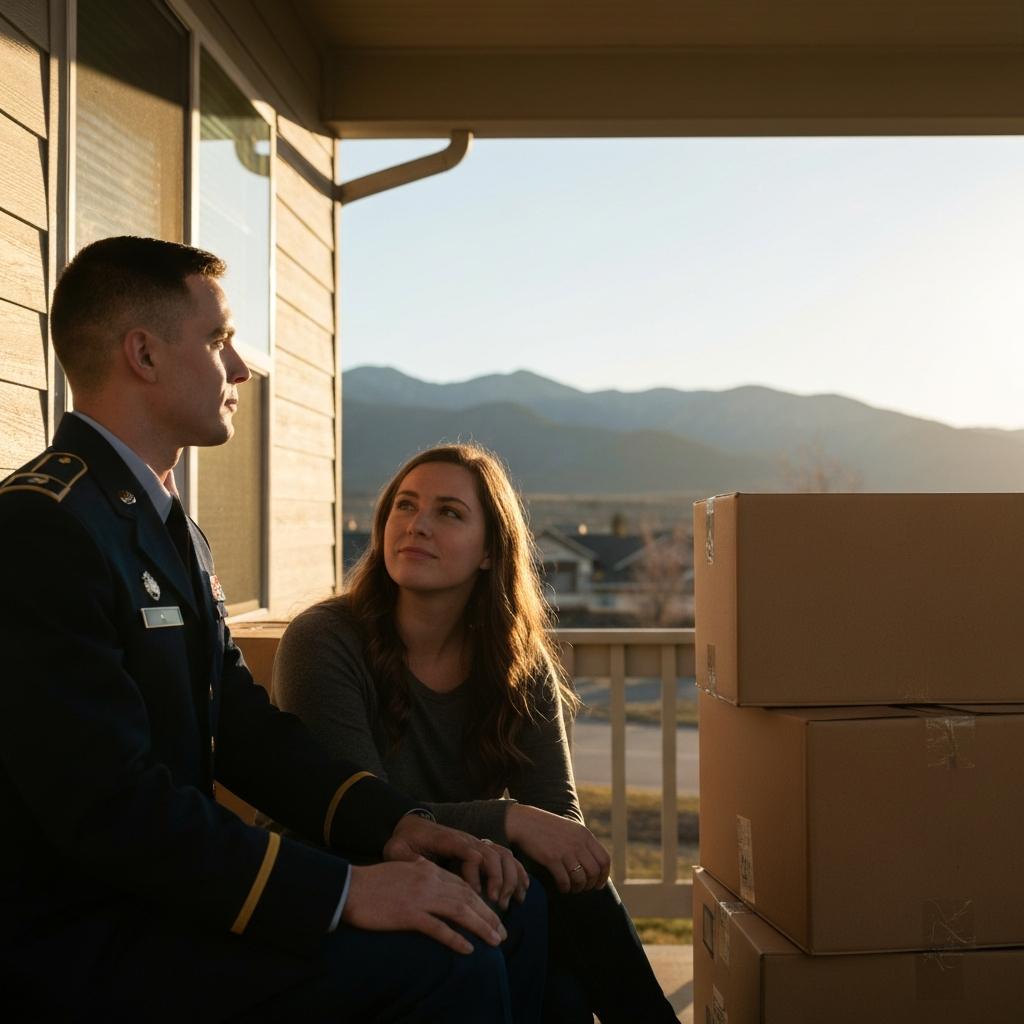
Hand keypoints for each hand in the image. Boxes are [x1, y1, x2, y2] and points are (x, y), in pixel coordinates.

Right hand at [342, 858, 507, 954]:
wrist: (350, 887)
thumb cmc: (373, 882)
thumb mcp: (403, 870)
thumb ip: (421, 872)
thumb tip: (434, 879)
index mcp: (427, 870)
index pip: (463, 885)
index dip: (481, 901)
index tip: (493, 915)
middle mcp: (428, 881)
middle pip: (468, 898)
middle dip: (489, 915)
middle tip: (502, 932)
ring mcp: (420, 897)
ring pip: (460, 912)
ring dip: (481, 927)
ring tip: (495, 941)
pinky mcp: (408, 914)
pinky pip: (438, 928)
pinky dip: (455, 939)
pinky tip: (468, 949)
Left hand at [384, 814, 528, 909]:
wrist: (412, 824)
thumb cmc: (404, 840)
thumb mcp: (395, 849)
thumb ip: (403, 859)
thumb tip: (413, 870)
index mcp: (446, 839)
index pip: (467, 851)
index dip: (474, 872)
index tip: (475, 893)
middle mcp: (465, 840)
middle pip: (490, 855)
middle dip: (496, 880)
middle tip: (495, 904)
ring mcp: (475, 843)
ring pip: (501, 856)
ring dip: (508, 878)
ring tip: (506, 902)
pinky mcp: (480, 850)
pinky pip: (505, 857)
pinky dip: (517, 873)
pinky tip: (521, 892)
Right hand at [506, 804, 609, 894]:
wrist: (525, 822)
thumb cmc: (548, 827)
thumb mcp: (571, 829)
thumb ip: (583, 843)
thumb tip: (593, 865)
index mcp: (585, 835)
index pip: (604, 860)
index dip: (604, 876)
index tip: (598, 884)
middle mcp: (578, 843)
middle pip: (594, 872)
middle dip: (590, 884)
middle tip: (582, 888)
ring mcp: (565, 851)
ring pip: (580, 879)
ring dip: (577, 888)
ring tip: (571, 888)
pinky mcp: (551, 858)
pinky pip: (564, 881)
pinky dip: (565, 888)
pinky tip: (561, 887)